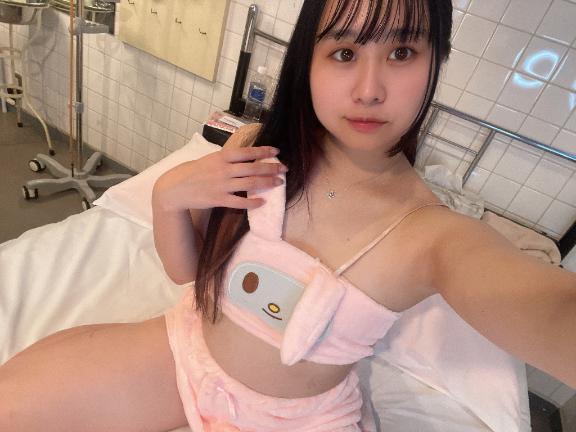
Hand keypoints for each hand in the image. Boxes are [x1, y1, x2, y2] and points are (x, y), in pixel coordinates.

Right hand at [152, 146, 287, 211]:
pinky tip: (263, 202)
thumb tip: (246, 157)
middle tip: (285, 169)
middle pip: (253, 168)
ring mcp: (222, 185)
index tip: (277, 152)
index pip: (247, 152)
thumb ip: (226, 159)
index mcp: (221, 157)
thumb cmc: (193, 172)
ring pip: (250, 184)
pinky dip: (253, 202)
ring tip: (279, 183)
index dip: (263, 152)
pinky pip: (240, 202)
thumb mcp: (210, 159)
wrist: (175, 188)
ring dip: (267, 183)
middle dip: (271, 168)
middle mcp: (224, 170)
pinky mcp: (219, 199)